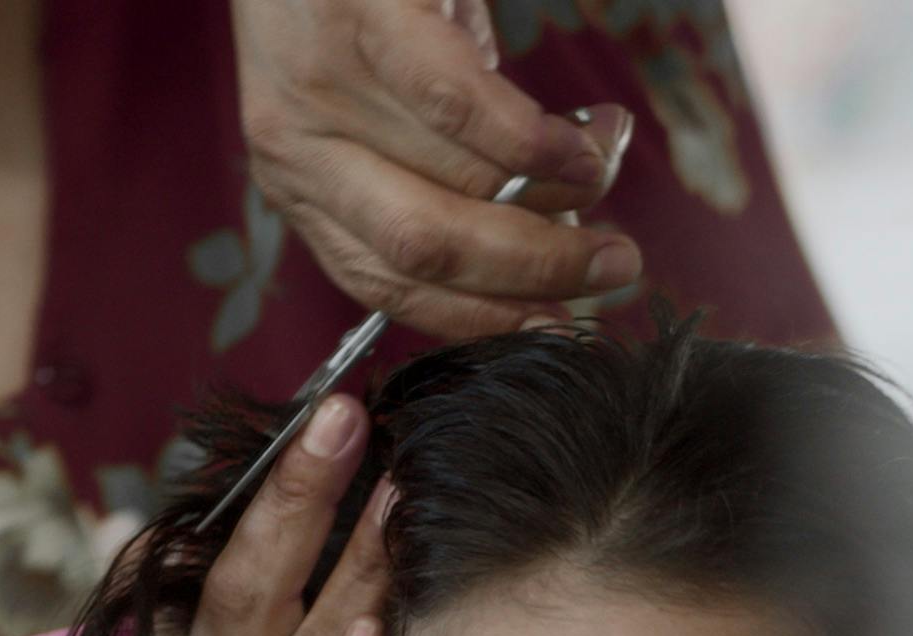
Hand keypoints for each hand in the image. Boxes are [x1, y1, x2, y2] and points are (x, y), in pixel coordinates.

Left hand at [233, 0, 639, 338]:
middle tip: (616, 266)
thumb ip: (447, 171)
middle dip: (538, 273)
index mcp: (300, 186)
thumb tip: (556, 226)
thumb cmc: (354, 10)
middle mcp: (295, 150)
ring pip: (454, 186)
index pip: (387, 287)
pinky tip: (582, 144)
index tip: (561, 328)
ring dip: (557, 197)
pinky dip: (534, 144)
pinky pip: (459, 106)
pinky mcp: (363, 19)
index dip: (484, 318)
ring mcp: (321, 86)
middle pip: (426, 252)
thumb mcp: (378, 107)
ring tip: (610, 169)